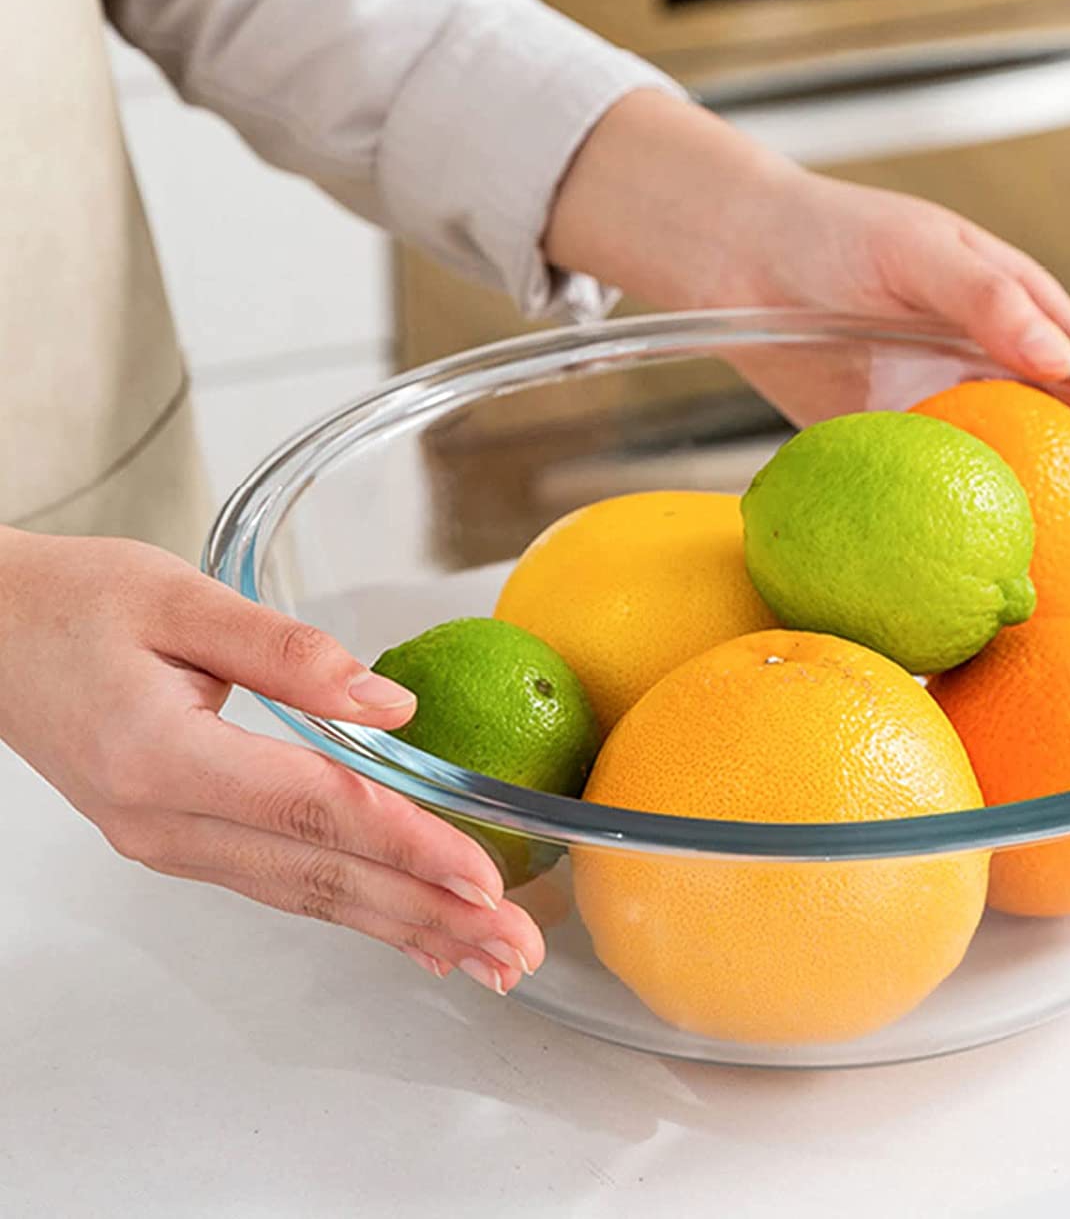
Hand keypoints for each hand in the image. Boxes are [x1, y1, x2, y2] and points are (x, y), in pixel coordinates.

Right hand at [0, 528, 541, 992]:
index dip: (409, 845)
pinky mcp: (177, 838)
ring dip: (403, 927)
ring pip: (307, 897)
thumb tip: (391, 707)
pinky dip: (354, 911)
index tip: (483, 877)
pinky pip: (281, 885)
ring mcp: (166, 842)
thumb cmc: (73, 604)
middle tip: (513, 945)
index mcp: (164, 759)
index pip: (316, 812)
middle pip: (322, 880)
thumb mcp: (181, 600)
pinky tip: (408, 932)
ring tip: (483, 954)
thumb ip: (290, 651)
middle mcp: (163, 822)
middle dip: (429, 916)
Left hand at [549, 91, 1069, 574]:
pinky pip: (952, 501)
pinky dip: (985, 542)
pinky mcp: (901, 450)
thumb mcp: (919, 252)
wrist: (747, 261)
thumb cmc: (838, 238)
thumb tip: (1060, 357)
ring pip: (1028, 484)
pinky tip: (1003, 587)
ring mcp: (951, 418)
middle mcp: (998, 374)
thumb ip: (987, 298)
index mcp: (1024, 320)